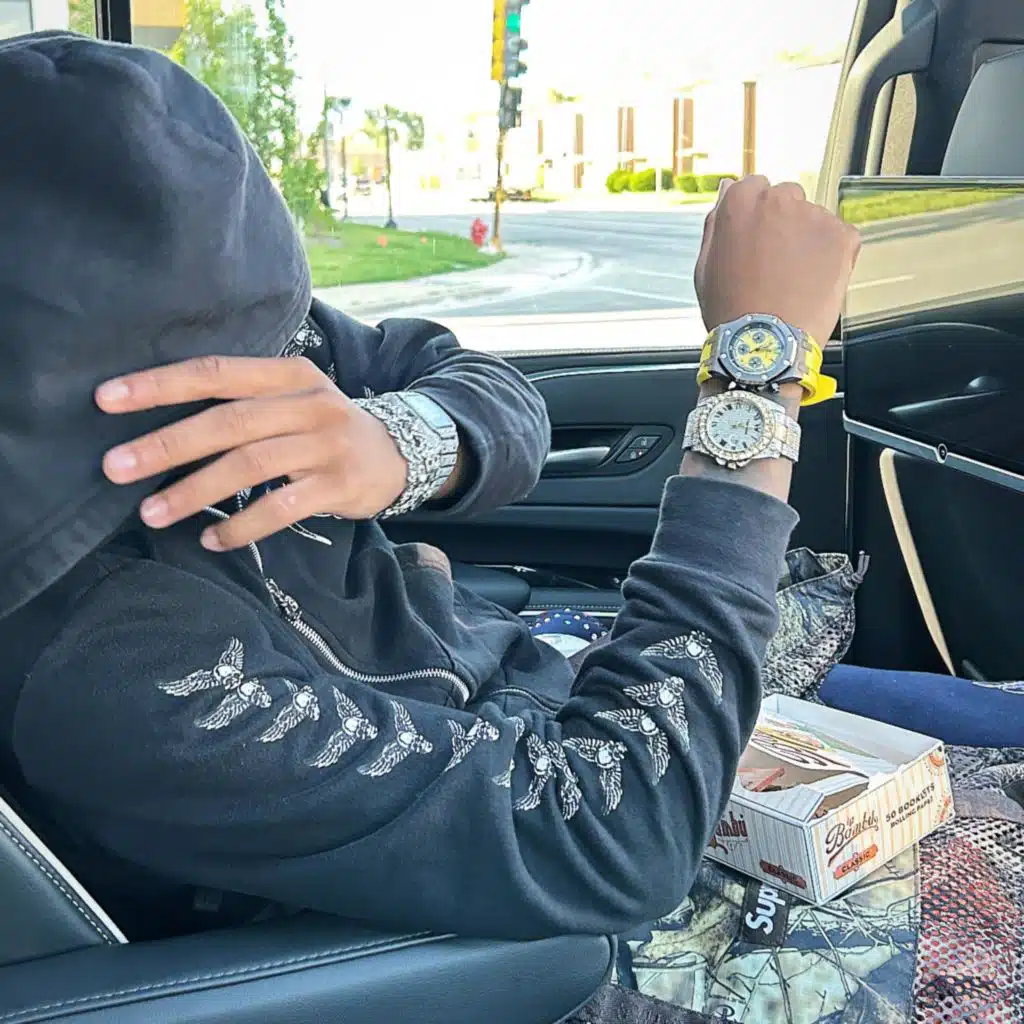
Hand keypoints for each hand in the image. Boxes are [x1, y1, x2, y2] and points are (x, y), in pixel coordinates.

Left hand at [96, 355, 410, 549]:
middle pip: (228, 421)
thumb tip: (160, 421)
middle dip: (166, 444)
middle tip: (115, 467)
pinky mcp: (338, 484)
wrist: (398, 453)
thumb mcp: (293, 397)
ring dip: (194, 490)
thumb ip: (243, 400)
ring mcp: (326, 445)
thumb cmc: (324, 427)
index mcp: (288, 375)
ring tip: (152, 512)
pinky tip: (210, 539)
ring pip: (250, 465)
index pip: (216, 373)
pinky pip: (281, 507)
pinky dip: (242, 525)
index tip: (108, 400)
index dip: (161, 385)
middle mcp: (308, 404)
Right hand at [694, 176, 860, 345]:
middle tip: (775, 264)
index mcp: (741, 201)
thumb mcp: (706, 264)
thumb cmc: (731, 309)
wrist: (764, 343)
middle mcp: (779, 199)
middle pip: (787, 198)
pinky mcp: (842, 236)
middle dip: (783, 224)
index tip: (756, 240)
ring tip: (794, 280)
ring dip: (807, 241)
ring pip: (813, 220)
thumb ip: (717, 221)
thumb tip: (727, 189)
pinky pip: (839, 238)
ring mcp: (814, 216)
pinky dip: (831, 257)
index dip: (756, 217)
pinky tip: (812, 283)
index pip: (755, 187)